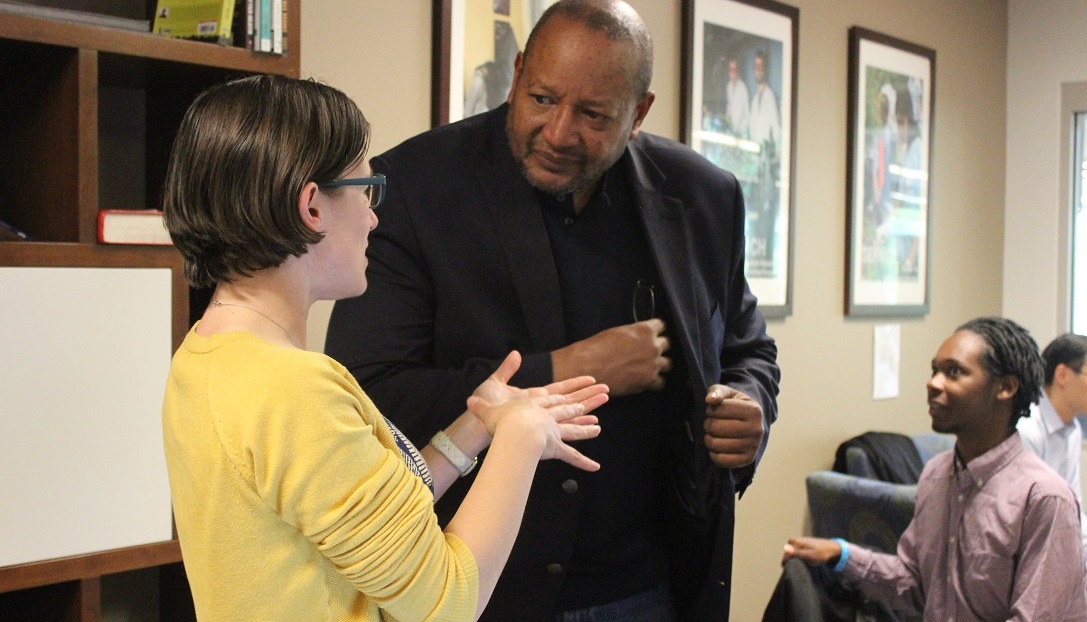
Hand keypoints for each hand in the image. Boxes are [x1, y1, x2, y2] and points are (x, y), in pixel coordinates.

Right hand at [468, 352, 608, 470]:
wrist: (512, 430)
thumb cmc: (501, 419)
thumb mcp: (488, 405)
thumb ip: (482, 404)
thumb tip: (469, 399)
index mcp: (534, 404)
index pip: (551, 397)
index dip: (563, 393)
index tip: (571, 391)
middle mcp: (547, 416)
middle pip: (568, 408)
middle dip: (583, 403)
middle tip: (597, 399)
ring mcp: (553, 431)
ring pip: (574, 429)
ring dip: (586, 429)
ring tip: (598, 429)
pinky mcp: (555, 447)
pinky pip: (572, 457)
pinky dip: (584, 462)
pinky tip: (595, 466)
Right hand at [551, 320, 671, 395]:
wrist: (587, 367)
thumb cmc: (597, 347)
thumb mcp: (618, 332)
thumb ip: (635, 334)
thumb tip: (640, 339)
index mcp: (645, 330)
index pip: (661, 325)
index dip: (656, 330)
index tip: (652, 333)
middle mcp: (653, 347)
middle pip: (666, 344)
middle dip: (658, 347)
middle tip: (648, 351)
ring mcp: (652, 365)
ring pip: (667, 364)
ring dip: (659, 364)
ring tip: (649, 366)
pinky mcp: (648, 381)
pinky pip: (660, 382)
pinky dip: (654, 381)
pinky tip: (646, 379)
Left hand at [703, 385, 763, 467]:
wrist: (750, 423)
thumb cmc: (735, 406)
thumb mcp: (728, 394)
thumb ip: (717, 392)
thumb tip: (710, 400)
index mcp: (754, 410)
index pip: (718, 409)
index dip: (710, 409)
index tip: (714, 410)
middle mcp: (757, 429)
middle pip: (716, 428)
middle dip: (708, 424)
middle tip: (712, 423)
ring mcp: (753, 446)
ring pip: (716, 445)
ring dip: (708, 439)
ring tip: (713, 434)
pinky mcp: (748, 460)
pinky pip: (722, 461)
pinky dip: (713, 454)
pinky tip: (716, 447)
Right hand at [782, 537, 840, 565]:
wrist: (833, 549)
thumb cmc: (821, 553)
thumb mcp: (809, 555)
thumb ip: (797, 552)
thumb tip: (784, 548)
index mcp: (797, 541)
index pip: (786, 552)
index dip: (785, 561)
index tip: (786, 568)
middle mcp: (797, 540)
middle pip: (788, 551)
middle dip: (788, 558)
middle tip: (791, 567)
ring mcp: (801, 541)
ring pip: (792, 550)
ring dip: (793, 557)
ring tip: (796, 565)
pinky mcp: (805, 544)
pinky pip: (797, 550)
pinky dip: (797, 555)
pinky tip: (802, 560)